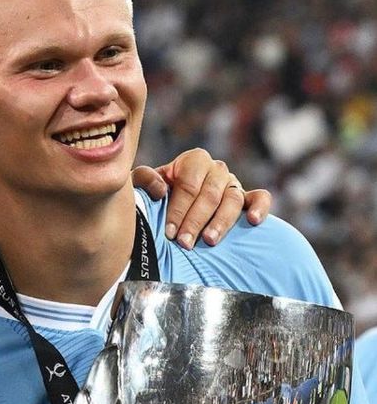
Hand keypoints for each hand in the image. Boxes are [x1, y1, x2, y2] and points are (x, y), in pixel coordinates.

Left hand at [132, 148, 271, 248]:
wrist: (169, 206)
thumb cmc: (155, 195)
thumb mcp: (142, 185)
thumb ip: (144, 179)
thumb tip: (160, 189)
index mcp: (193, 160)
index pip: (189, 185)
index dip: (178, 209)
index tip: (169, 232)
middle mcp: (216, 169)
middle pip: (210, 195)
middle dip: (195, 221)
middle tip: (184, 243)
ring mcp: (233, 183)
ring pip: (233, 199)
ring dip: (221, 222)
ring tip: (209, 241)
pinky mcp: (248, 197)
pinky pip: (260, 198)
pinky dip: (260, 207)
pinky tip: (252, 221)